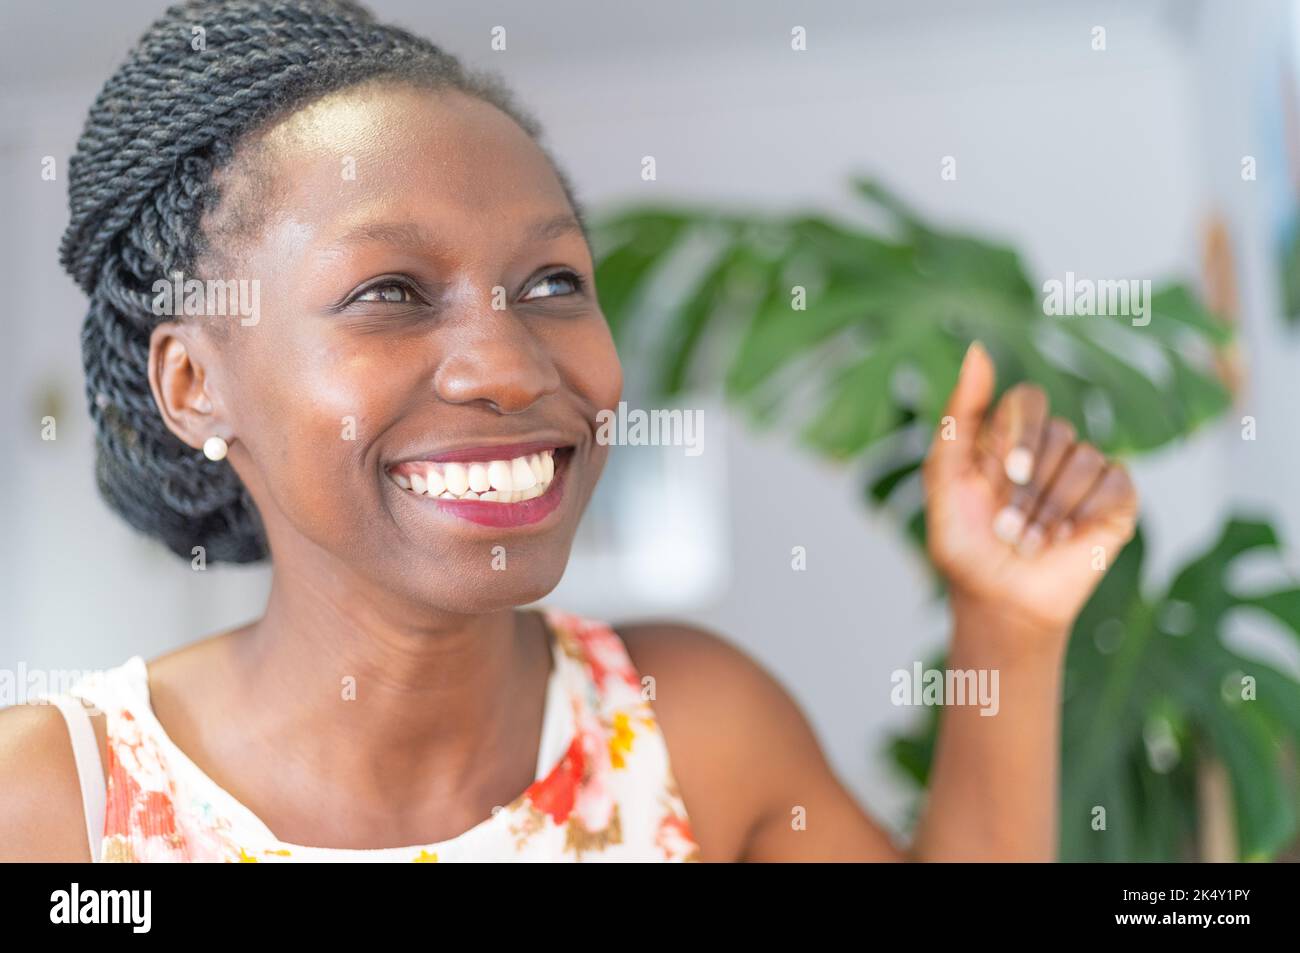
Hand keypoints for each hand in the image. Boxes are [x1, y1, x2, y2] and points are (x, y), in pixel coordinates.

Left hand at [921, 342, 1138, 635]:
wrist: (998, 601)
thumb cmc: (964, 544)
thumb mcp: (944, 479)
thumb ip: (957, 415)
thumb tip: (978, 349)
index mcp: (1007, 436)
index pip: (1028, 399)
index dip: (1022, 432)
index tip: (1008, 474)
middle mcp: (1049, 447)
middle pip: (1057, 431)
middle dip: (1030, 486)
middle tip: (1008, 528)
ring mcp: (1085, 471)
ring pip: (1085, 459)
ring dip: (1052, 510)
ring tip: (1030, 543)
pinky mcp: (1116, 499)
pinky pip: (1114, 483)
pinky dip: (1085, 514)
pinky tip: (1065, 540)